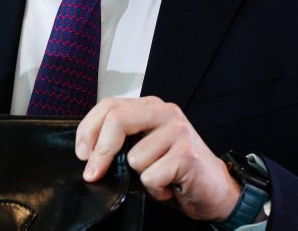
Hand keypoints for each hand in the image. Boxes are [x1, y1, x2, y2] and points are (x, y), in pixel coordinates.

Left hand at [75, 96, 241, 221]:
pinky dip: (156, 190)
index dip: (88, 130)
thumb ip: (120, 140)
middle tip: (92, 173)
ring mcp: (178, 131)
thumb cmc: (175, 170)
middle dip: (99, 152)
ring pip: (133, 157)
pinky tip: (170, 186)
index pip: (109, 106)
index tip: (81, 154)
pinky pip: (151, 176)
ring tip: (159, 177)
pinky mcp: (187, 154)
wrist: (216, 190)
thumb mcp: (143, 148)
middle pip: (116, 120)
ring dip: (140, 177)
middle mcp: (164, 112)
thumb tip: (86, 153)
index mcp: (150, 106)